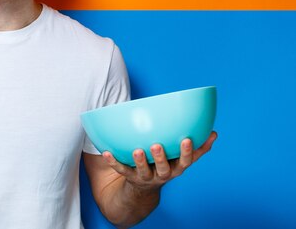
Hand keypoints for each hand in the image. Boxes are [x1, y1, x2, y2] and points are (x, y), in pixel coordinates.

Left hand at [102, 131, 217, 192]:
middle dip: (162, 158)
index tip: (187, 139)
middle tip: (157, 146)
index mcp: (176, 168)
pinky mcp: (130, 176)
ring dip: (140, 161)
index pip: (185, 162)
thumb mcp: (181, 159)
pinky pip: (121, 170)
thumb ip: (197, 147)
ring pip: (143, 171)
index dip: (187, 152)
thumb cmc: (167, 165)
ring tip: (137, 150)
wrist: (145, 188)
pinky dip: (114, 162)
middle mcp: (162, 174)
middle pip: (164, 169)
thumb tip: (213, 132)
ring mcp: (146, 177)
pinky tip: (106, 152)